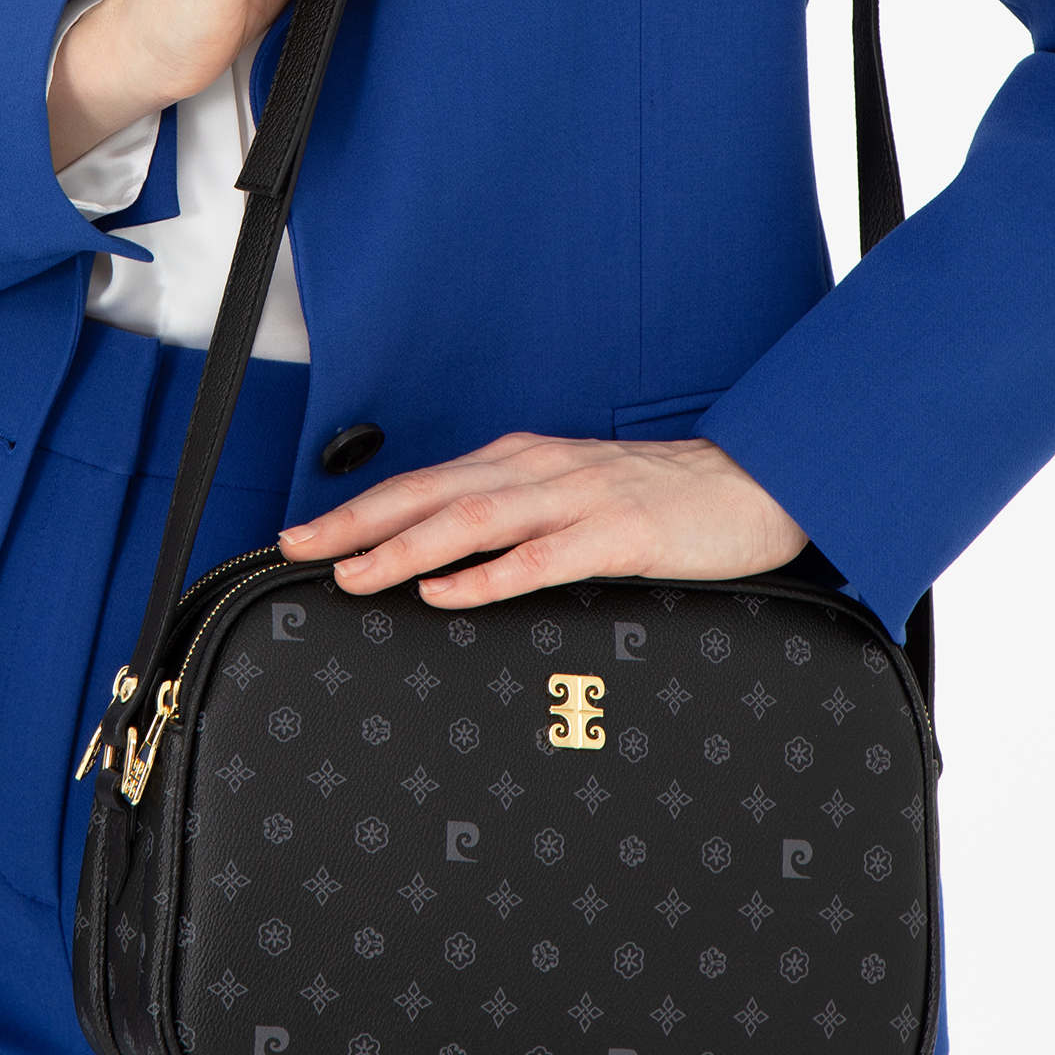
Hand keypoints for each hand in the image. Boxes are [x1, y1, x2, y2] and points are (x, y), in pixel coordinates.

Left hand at [276, 433, 805, 605]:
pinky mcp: (617, 531)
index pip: (424, 483)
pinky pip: (541, 555)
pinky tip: (448, 593)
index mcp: (524, 461)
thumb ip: (517, 517)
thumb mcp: (576, 496)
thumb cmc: (665, 498)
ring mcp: (578, 497)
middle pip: (430, 493)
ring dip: (407, 547)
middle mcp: (539, 469)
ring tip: (356, 575)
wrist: (756, 482)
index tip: (302, 537)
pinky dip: (488, 574)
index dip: (358, 509)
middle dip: (357, 522)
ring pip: (473, 517)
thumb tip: (446, 557)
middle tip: (298, 551)